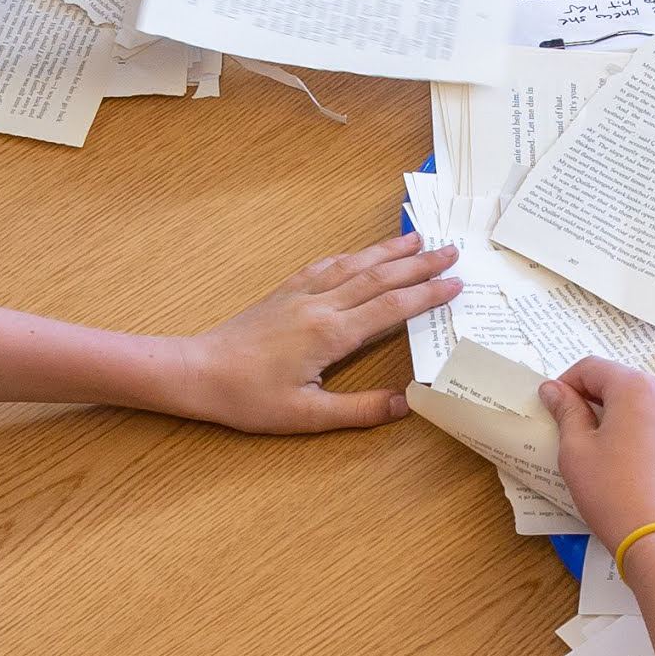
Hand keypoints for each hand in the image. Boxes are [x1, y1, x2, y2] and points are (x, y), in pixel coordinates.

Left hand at [171, 233, 462, 431]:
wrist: (198, 372)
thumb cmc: (249, 398)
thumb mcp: (307, 415)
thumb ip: (359, 410)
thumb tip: (405, 404)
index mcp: (331, 333)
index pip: (391, 308)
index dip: (426, 295)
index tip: (455, 284)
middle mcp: (320, 305)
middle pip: (379, 277)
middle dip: (419, 264)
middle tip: (453, 252)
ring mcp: (300, 294)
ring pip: (354, 264)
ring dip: (388, 251)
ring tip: (418, 240)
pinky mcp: (284, 293)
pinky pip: (325, 265)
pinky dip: (351, 256)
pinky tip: (360, 253)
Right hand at [534, 358, 654, 541]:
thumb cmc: (616, 495)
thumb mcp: (577, 453)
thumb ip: (567, 412)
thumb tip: (555, 389)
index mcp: (637, 389)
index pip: (594, 367)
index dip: (568, 382)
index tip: (557, 405)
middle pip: (629, 387)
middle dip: (604, 403)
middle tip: (585, 436)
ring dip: (635, 424)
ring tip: (620, 461)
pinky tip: (649, 477)